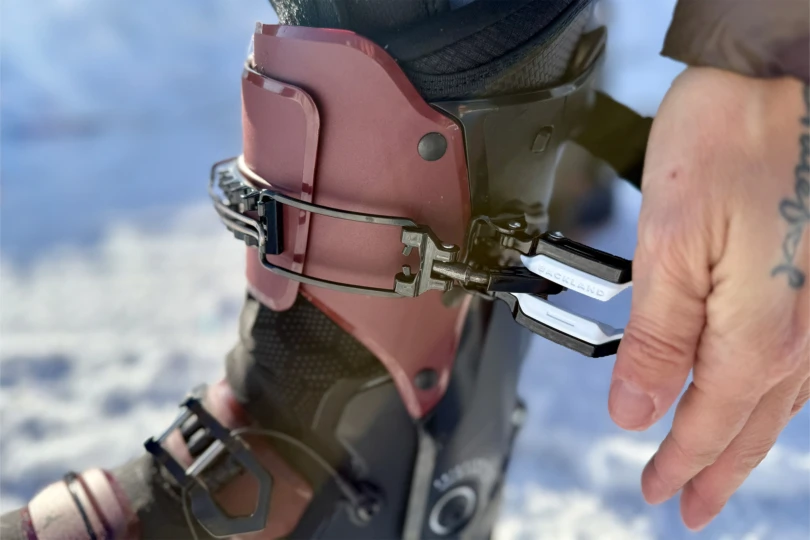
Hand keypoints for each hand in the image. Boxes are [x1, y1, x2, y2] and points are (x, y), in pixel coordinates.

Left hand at [609, 67, 808, 529]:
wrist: (779, 80)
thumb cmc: (725, 144)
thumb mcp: (668, 248)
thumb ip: (658, 339)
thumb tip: (636, 411)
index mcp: (756, 329)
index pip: (709, 421)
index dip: (678, 461)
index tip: (656, 491)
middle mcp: (801, 331)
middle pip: (751, 424)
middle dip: (714, 470)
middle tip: (687, 506)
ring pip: (780, 400)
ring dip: (747, 441)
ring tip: (719, 472)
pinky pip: (802, 365)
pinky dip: (774, 398)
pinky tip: (765, 402)